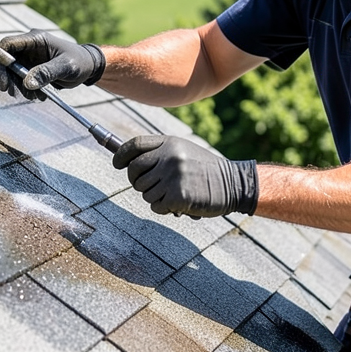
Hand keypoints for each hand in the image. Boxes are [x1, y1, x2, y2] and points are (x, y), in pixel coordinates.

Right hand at [0, 29, 104, 100]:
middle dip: (5, 76)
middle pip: (6, 60)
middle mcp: (29, 48)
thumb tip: (26, 83)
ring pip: (12, 73)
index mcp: (36, 39)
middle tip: (8, 91)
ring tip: (34, 97)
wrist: (88, 68)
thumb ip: (47, 73)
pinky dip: (26, 90)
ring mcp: (29, 59)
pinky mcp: (31, 70)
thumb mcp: (66, 67)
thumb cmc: (79, 62)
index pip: (9, 44)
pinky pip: (21, 81)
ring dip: (18, 87)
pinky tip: (39, 96)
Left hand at [112, 135, 257, 218]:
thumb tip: (129, 162)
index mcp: (169, 143)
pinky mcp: (177, 195)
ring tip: (173, 194)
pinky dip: (164, 209)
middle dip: (137, 182)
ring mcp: (173, 176)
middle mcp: (169, 157)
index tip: (117, 164)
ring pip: (144, 192)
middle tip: (150, 186)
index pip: (134, 145)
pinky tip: (179, 204)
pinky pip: (156, 206)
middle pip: (133, 171)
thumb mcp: (184, 150)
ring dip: (155, 197)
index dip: (120, 155)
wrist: (233, 184)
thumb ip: (160, 153)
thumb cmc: (206, 169)